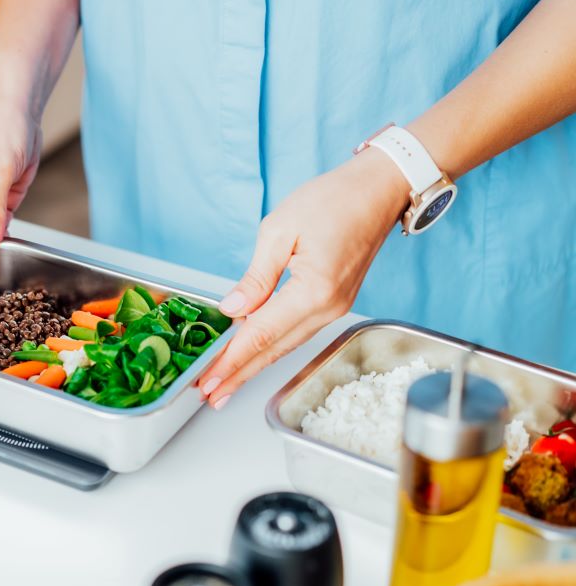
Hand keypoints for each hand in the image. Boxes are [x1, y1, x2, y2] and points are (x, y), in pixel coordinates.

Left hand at [198, 148, 410, 408]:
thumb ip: (256, 277)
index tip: (208, 380)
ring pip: (286, 345)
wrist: (377, 190)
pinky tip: (254, 354)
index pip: (261, 334)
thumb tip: (233, 310)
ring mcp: (334, 308)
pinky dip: (272, 346)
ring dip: (254, 365)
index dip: (232, 361)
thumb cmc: (333, 200)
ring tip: (226, 383)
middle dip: (239, 374)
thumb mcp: (281, 230)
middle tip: (210, 394)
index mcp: (313, 290)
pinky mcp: (334, 303)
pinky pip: (297, 332)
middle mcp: (327, 308)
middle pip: (274, 350)